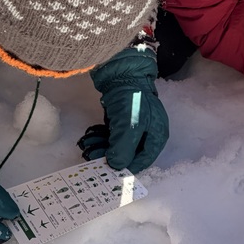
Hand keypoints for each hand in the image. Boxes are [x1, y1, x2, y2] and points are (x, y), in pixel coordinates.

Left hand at [87, 47, 167, 172]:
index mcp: (157, 136)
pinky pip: (111, 134)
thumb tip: (116, 166)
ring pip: (117, 144)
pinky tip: (89, 138)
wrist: (122, 72)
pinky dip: (101, 137)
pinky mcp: (122, 119)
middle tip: (92, 157)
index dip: (126, 168)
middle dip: (110, 156)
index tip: (109, 172)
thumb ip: (124, 148)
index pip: (143, 160)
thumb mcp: (130, 125)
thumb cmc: (132, 99)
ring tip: (87, 147)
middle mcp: (147, 134)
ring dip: (102, 147)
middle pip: (129, 153)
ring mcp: (134, 126)